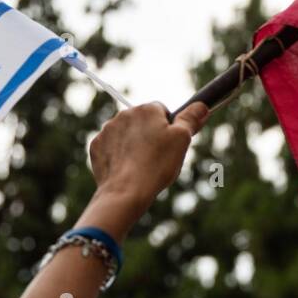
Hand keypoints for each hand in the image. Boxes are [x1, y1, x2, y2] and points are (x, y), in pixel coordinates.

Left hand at [77, 101, 207, 240]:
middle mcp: (125, 114)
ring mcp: (108, 130)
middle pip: (143, 121)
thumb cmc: (156, 165)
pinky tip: (126, 168)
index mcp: (147, 109)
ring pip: (127, 133)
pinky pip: (111, 146)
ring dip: (134, 143)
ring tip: (141, 165)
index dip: (169, 127)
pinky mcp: (97, 146)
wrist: (125, 191)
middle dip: (150, 134)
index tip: (170, 144)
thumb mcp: (182, 140)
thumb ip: (191, 119)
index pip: (162, 110)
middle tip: (158, 156)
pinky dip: (119, 154)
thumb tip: (201, 105)